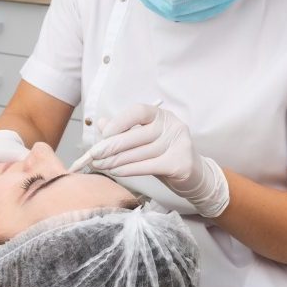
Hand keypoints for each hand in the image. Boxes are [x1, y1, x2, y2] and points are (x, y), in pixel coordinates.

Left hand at [90, 103, 228, 216]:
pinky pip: (148, 166)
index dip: (120, 122)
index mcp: (161, 115)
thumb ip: (123, 131)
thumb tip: (101, 123)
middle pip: (137, 135)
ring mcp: (180, 144)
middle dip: (111, 146)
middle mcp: (172, 125)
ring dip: (116, 160)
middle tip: (93, 155)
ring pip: (140, 153)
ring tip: (100, 165)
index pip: (138, 111)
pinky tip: (116, 172)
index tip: (104, 134)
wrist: (193, 175)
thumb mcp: (143, 139)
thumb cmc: (162, 154)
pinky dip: (129, 169)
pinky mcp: (181, 163)